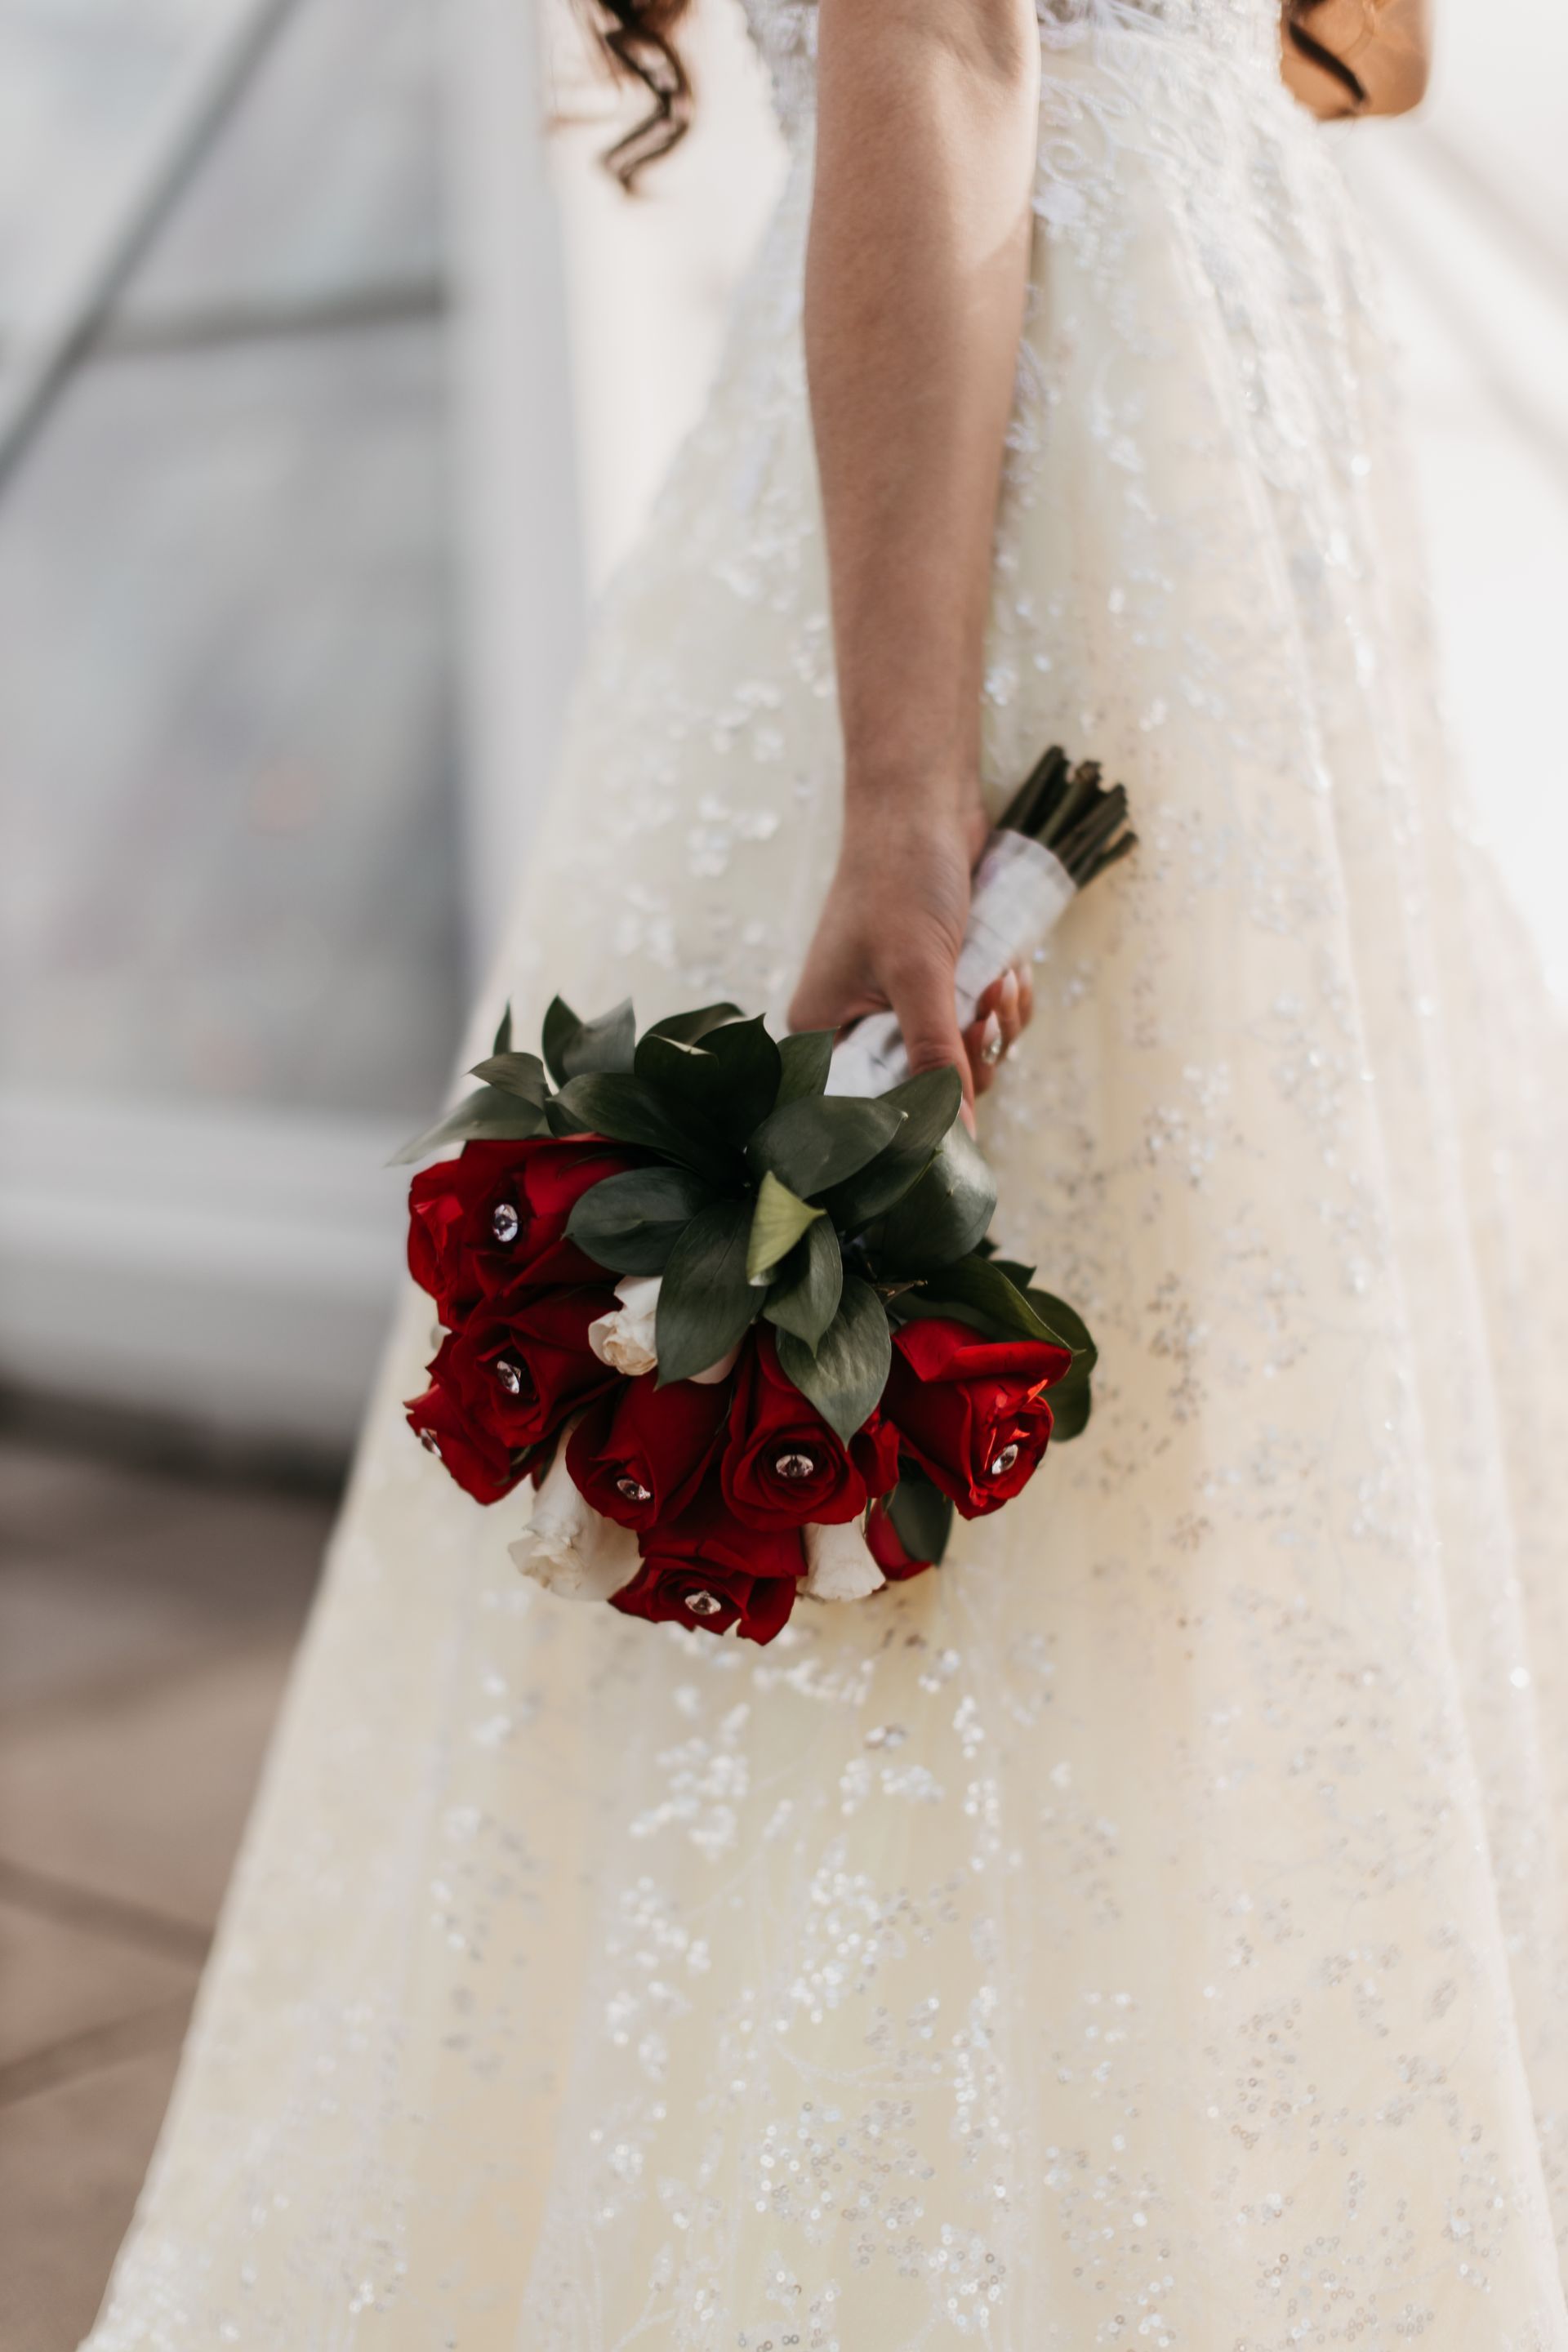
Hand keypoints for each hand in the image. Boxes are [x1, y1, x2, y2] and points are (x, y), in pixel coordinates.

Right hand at [788, 795, 1033, 1109]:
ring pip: (967, 1059)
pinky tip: (1008, 964)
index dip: (924, 1113)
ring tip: (1001, 976)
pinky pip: (984, 1026)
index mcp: (824, 1034)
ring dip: (998, 1024)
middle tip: (984, 1009)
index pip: (872, 1110)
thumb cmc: (899, 878)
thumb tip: (959, 1137)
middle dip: (972, 1054)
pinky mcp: (942, 986)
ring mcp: (903, 1007)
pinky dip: (1004, 1002)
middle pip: (930, 1091)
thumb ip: (935, 1058)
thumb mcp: (917, 974)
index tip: (962, 1089)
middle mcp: (857, 1027)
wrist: (924, 802)